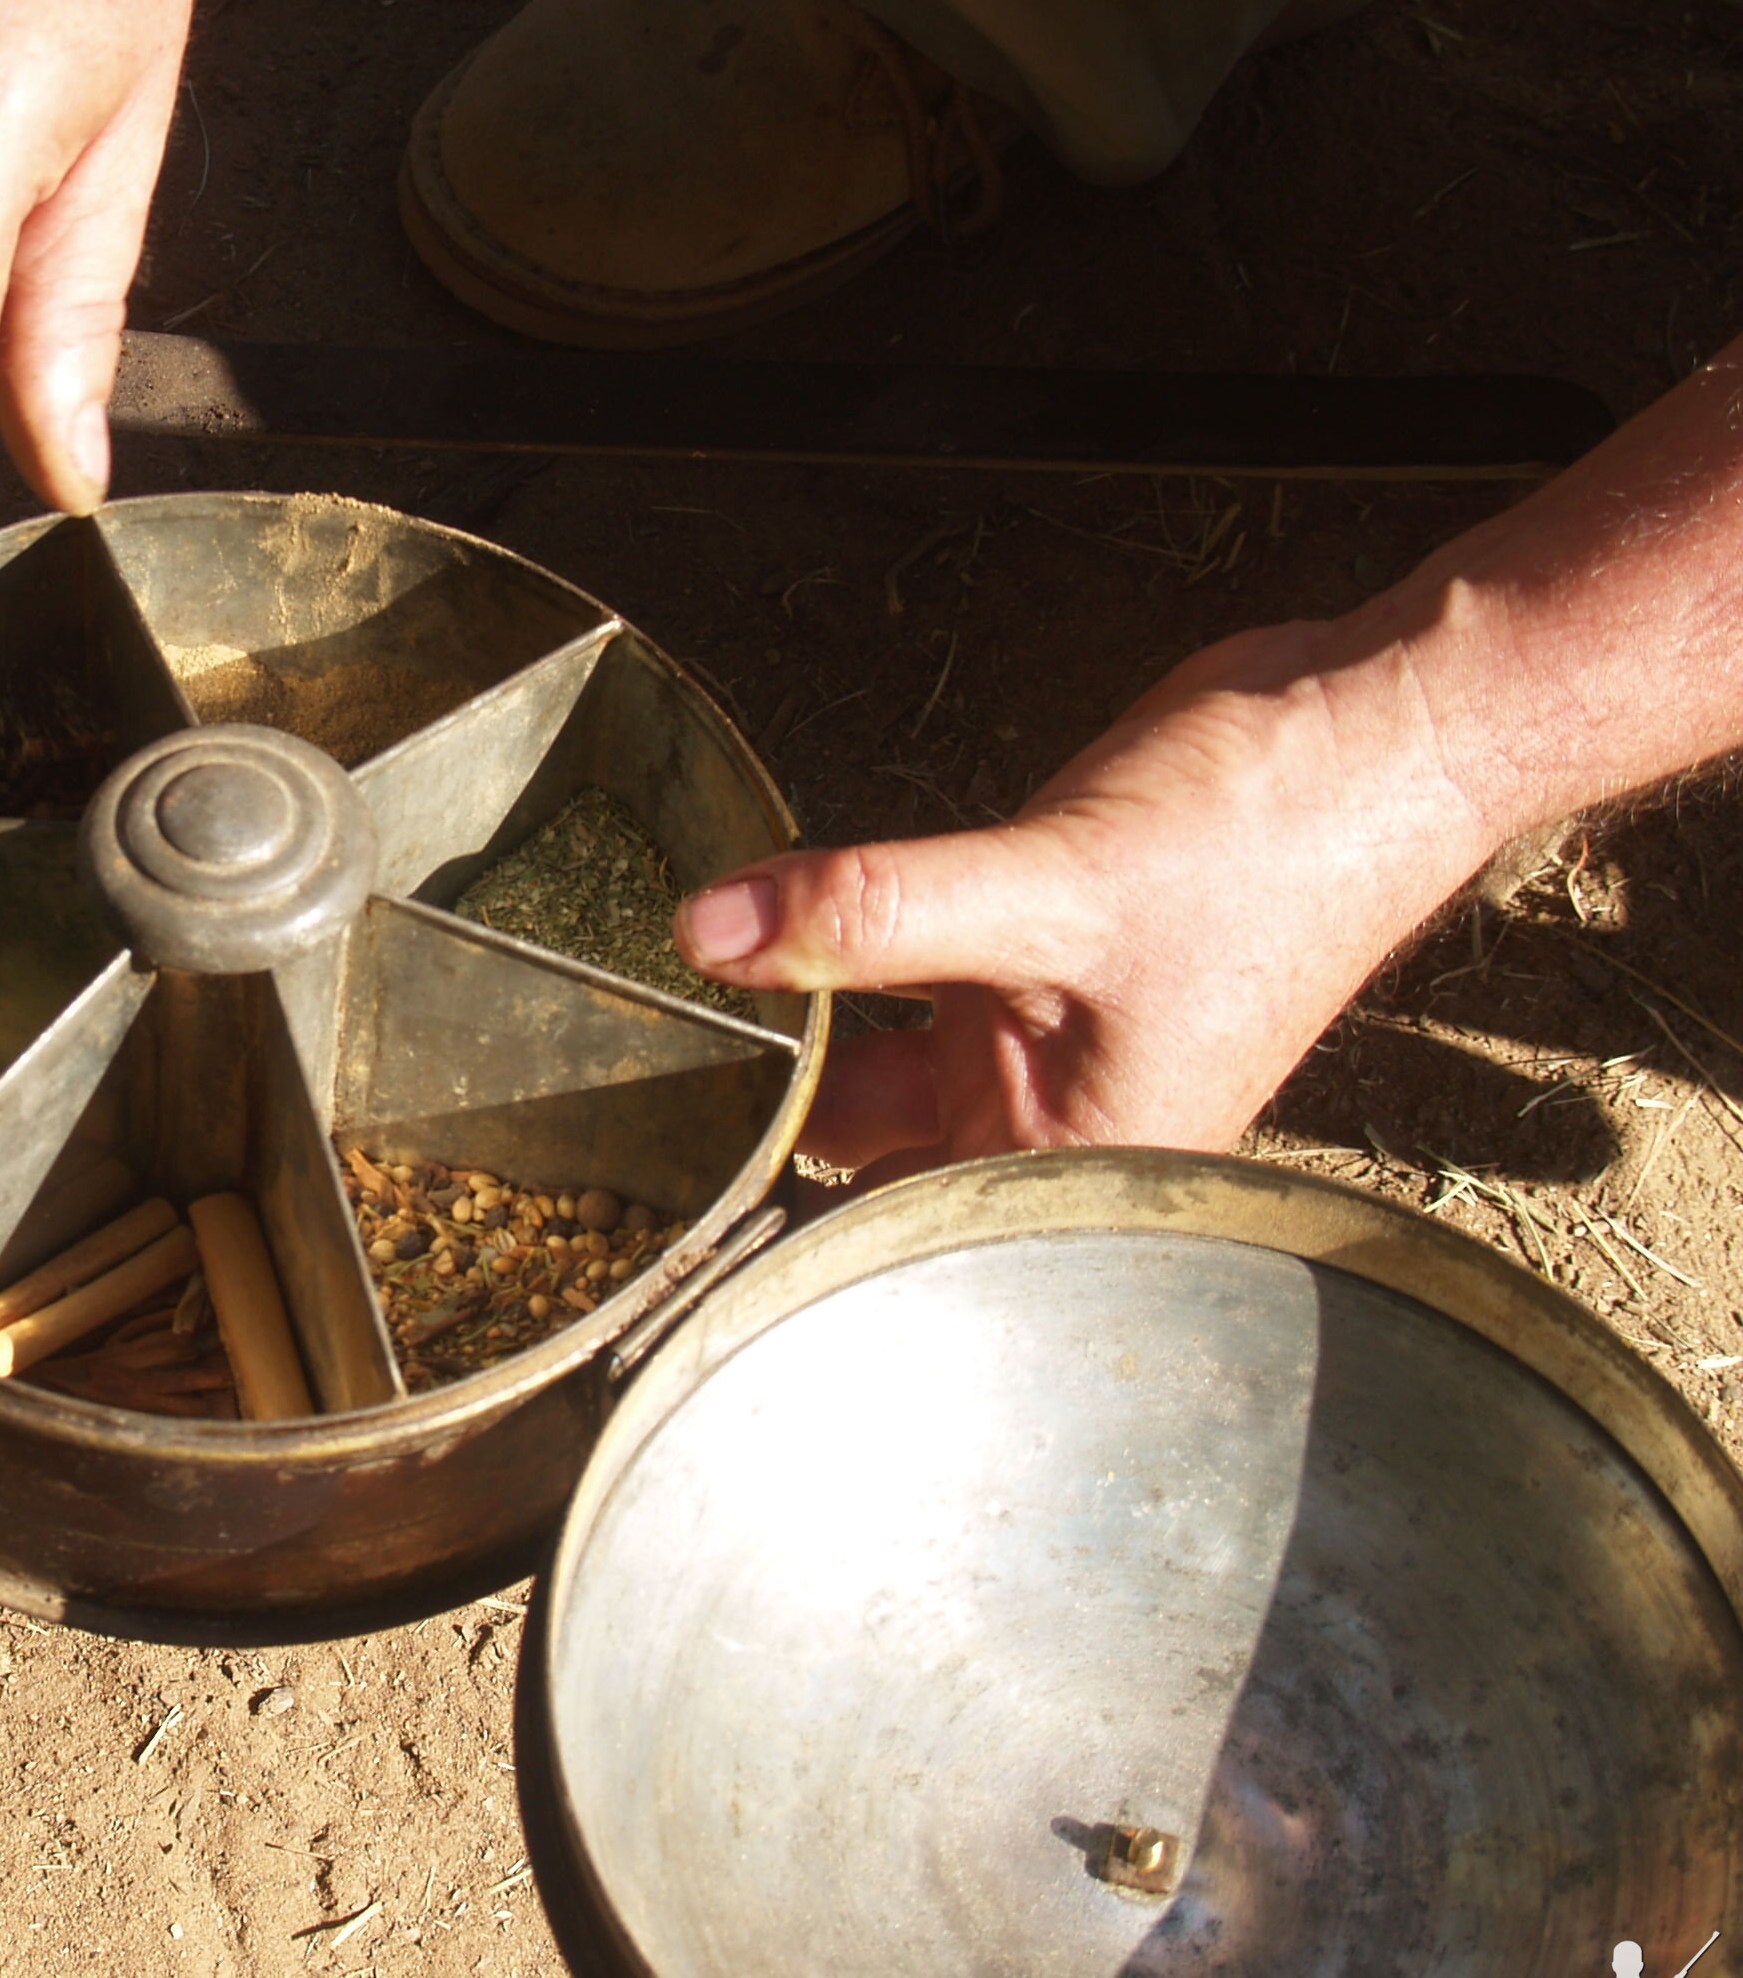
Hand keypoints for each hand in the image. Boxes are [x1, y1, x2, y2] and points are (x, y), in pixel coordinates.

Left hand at [671, 618, 1505, 1183]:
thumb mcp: (1043, 885)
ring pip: (859, 1068)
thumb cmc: (1265, 845)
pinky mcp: (1015, 966)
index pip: (886, 1244)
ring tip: (636, 1034)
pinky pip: (888, 987)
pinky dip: (821, 963)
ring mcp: (1026, 1046)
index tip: (650, 1221)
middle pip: (854, 1165)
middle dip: (751, 1138)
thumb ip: (870, 912)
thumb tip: (709, 934)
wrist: (1368, 734)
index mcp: (1069, 1167)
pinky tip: (744, 940)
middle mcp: (1041, 1127)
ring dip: (774, 1041)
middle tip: (609, 1117)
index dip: (771, 1242)